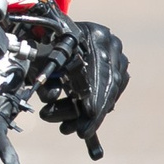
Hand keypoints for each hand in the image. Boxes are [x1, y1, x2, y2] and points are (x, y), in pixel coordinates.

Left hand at [42, 20, 126, 150]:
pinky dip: (100, 105)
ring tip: (76, 129)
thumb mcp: (43, 56)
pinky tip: (85, 118)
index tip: (90, 113)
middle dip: (96, 112)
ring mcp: (118, 54)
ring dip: (95, 113)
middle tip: (83, 132)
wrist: (61, 30)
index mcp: (93, 34)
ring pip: (113, 89)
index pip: (99, 68)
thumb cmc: (48, 43)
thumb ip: (47, 76)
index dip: (95, 94)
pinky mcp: (119, 66)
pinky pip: (114, 90)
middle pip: (110, 82)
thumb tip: (52, 96)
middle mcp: (111, 43)